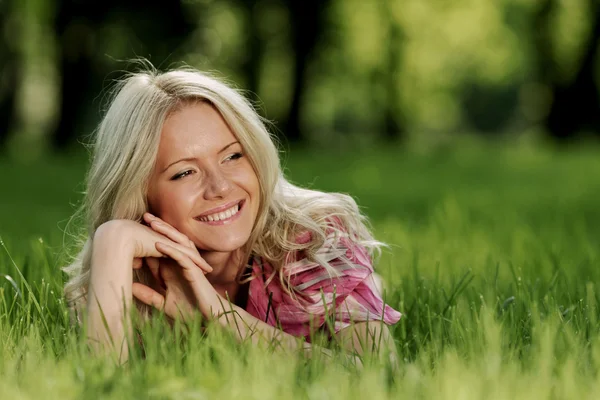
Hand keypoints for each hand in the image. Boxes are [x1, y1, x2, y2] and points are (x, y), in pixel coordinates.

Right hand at [94, 219, 212, 274]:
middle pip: (185, 251)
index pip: (175, 254)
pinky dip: (195, 260)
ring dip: (198, 261)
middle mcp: (166, 240)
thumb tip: (134, 270)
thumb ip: (136, 264)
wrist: (118, 240)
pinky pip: (186, 252)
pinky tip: (203, 268)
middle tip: (205, 271)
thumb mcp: (133, 260)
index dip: (183, 263)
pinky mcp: (170, 244)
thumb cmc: (120, 250)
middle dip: (195, 261)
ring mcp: (169, 241)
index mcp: (158, 244)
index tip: (190, 273)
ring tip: (208, 270)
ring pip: (188, 251)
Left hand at [131, 213, 220, 320]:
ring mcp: (190, 265)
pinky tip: (158, 244)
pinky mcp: (195, 271)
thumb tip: (130, 288)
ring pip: (178, 244)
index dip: (150, 238)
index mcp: (174, 268)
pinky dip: (170, 250)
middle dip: (159, 227)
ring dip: (165, 233)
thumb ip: (149, 295)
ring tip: (152, 223)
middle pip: (171, 240)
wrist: (208, 319)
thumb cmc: (190, 311)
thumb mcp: (163, 303)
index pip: (162, 249)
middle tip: (144, 216)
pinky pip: (182, 257)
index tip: (134, 228)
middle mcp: (183, 263)